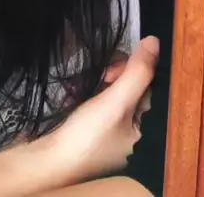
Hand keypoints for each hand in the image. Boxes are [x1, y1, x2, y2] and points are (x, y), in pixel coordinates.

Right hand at [37, 36, 159, 187]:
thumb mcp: (116, 101)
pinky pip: (94, 103)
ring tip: (79, 86)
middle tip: (99, 78)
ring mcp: (109, 133)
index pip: (148, 86)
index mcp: (146, 131)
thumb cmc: (87, 136)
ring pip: (110, 93)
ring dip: (96, 82)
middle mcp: (131, 132)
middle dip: (113, 76)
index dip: (132, 70)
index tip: (112, 70)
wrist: (47, 163)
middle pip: (129, 88)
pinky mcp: (89, 131)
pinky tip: (72, 93)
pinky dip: (84, 93)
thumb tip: (155, 41)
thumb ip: (137, 72)